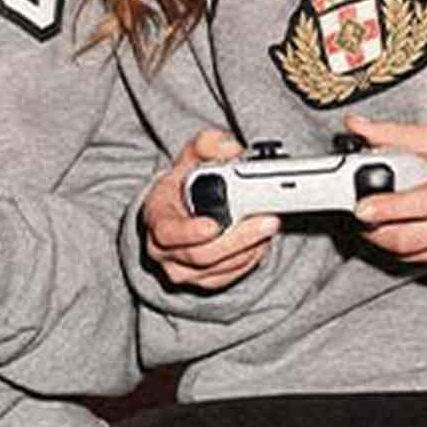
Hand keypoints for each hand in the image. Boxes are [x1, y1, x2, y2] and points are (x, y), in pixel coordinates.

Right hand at [140, 127, 278, 290]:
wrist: (176, 212)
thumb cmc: (182, 185)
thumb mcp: (189, 158)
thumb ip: (207, 145)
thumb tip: (230, 147)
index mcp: (156, 217)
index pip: (169, 232)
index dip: (192, 232)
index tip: (215, 224)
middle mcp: (162, 249)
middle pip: (202, 255)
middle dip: (239, 238)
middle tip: (267, 220)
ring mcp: (181, 269)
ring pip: (220, 268)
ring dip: (249, 248)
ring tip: (269, 226)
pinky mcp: (201, 281)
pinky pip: (228, 276)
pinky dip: (249, 260)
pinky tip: (260, 242)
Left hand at [347, 114, 426, 274]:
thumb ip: (394, 134)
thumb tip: (356, 125)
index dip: (391, 207)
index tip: (361, 207)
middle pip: (414, 237)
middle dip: (376, 231)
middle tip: (359, 217)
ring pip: (414, 255)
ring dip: (385, 241)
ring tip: (376, 222)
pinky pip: (424, 263)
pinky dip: (405, 251)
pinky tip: (400, 232)